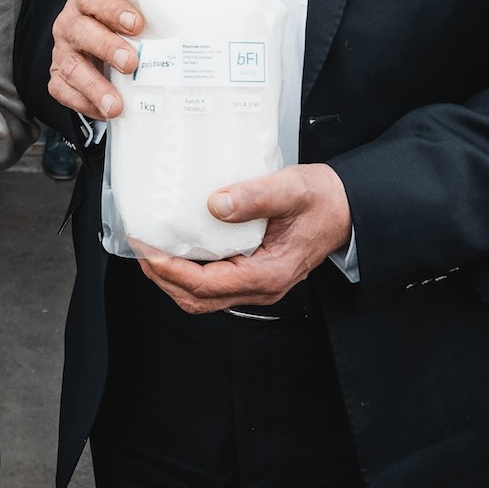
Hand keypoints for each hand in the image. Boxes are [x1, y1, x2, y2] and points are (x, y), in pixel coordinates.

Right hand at [48, 0, 144, 121]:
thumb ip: (145, 23)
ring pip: (72, 67)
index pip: (95, 0)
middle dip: (106, 48)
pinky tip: (104, 112)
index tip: (137, 24)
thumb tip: (177, 40)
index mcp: (86, 3)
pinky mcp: (57, 77)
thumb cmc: (116, 29)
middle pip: (81, 32)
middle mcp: (69, 25)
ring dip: (95, 87)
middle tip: (130, 63)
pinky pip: (64, 92)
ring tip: (115, 105)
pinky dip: (84, 104)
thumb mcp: (128, 17)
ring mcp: (62, 52)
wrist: (92, 43)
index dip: (114, 10)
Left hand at [135, 165, 352, 313]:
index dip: (170, 270)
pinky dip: (189, 273)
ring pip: (203, 297)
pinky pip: (214, 284)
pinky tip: (178, 249)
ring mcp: (258, 285)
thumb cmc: (324, 201)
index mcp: (269, 273)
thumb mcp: (292, 188)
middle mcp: (262, 287)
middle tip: (140, 248)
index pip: (207, 285)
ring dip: (172, 279)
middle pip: (198, 299)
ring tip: (152, 250)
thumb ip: (256, 196)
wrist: (348, 209)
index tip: (147, 248)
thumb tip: (216, 203)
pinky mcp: (254, 275)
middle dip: (163, 278)